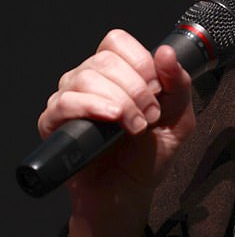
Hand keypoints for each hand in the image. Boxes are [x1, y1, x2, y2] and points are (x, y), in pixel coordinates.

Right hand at [40, 29, 195, 236]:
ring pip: (86, 78)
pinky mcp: (53, 123)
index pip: (117, 42)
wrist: (129, 194)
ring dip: (121, 102)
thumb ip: (179, 84)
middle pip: (105, 60)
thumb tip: (167, 52)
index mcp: (115, 73)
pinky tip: (113, 120)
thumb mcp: (178, 118)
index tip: (156, 91)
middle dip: (137, 89)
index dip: (140, 62)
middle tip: (149, 116)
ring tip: (134, 127)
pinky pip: (65, 102)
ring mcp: (69, 100)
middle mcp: (88, 80)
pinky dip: (93, 107)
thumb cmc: (148, 156)